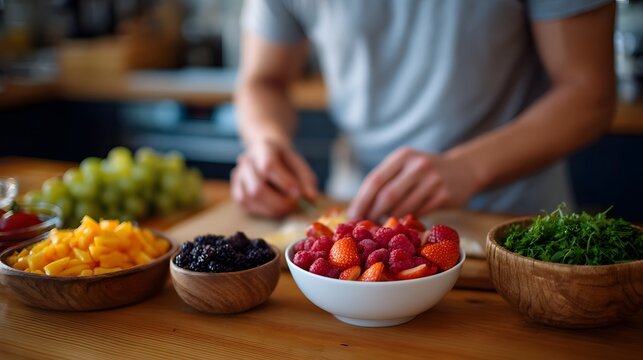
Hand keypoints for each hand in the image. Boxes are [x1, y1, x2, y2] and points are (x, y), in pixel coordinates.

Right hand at [231, 140, 317, 217]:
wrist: (265, 153)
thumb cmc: (284, 160)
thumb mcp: (298, 163)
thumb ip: (306, 179)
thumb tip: (312, 197)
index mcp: (264, 148)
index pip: (269, 166)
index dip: (284, 182)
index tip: (297, 195)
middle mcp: (246, 160)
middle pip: (257, 187)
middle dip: (278, 202)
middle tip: (294, 207)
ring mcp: (238, 175)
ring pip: (250, 198)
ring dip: (270, 208)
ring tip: (285, 208)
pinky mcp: (236, 189)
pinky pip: (245, 204)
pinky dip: (261, 210)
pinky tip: (273, 208)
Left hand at [347, 147, 477, 220]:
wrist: (464, 169)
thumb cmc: (425, 171)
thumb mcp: (406, 165)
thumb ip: (386, 181)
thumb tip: (359, 208)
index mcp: (402, 156)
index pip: (375, 180)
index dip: (361, 200)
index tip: (351, 216)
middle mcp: (417, 165)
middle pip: (387, 195)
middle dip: (372, 214)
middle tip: (364, 227)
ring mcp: (433, 180)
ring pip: (403, 208)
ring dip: (389, 220)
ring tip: (380, 228)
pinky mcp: (444, 196)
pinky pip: (419, 214)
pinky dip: (406, 221)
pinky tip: (401, 225)